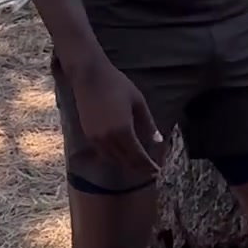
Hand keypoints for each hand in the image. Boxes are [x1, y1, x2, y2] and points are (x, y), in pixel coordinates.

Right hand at [72, 55, 164, 184]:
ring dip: (127, 165)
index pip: (138, 156)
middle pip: (126, 162)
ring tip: (138, 166)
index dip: (149, 166)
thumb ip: (148, 123)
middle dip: (140, 169)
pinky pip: (104, 154)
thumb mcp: (138, 102)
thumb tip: (158, 141)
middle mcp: (109, 139)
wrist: (89, 76)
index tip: (158, 171)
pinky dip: (114, 158)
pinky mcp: (88, 135)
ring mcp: (96, 139)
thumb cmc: (117, 84)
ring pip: (114, 160)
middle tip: (151, 172)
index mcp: (124, 131)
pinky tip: (122, 155)